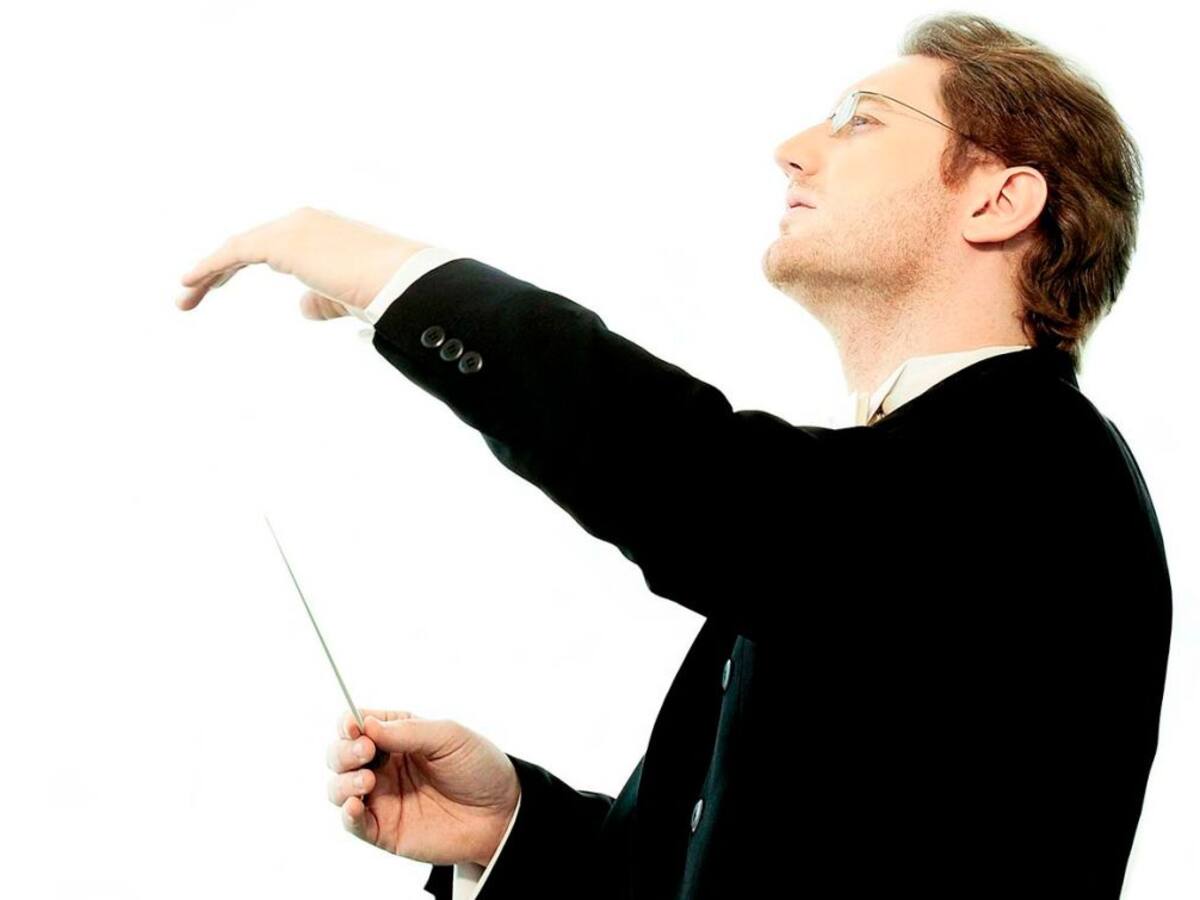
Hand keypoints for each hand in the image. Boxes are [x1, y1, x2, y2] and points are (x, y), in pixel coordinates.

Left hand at [175, 206, 430, 318]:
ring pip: (237, 249)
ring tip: (184, 297)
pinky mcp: (283, 242)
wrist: (400, 281)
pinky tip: (189, 282)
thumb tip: (301, 308)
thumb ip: (322, 300)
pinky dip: (209, 266)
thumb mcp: (347, 297)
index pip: (269, 246)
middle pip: (247, 245)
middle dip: (216, 269)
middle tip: (191, 292)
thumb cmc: (386, 291)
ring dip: (207, 273)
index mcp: (320, 232)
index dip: (237, 263)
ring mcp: (292, 229)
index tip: (216, 283)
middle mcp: (303, 223)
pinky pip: (235, 253)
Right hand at [326, 709, 520, 867]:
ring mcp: (381, 797)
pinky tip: (354, 806)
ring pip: (338, 787)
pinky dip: (347, 814)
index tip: (352, 726)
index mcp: (397, 735)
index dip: (348, 723)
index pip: (356, 723)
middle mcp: (383, 764)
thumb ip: (407, 731)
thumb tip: (364, 724)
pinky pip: (353, 823)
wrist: (500, 812)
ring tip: (367, 781)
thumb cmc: (478, 766)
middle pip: (339, 753)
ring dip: (343, 781)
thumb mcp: (448, 736)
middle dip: (343, 751)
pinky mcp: (384, 829)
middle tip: (366, 751)